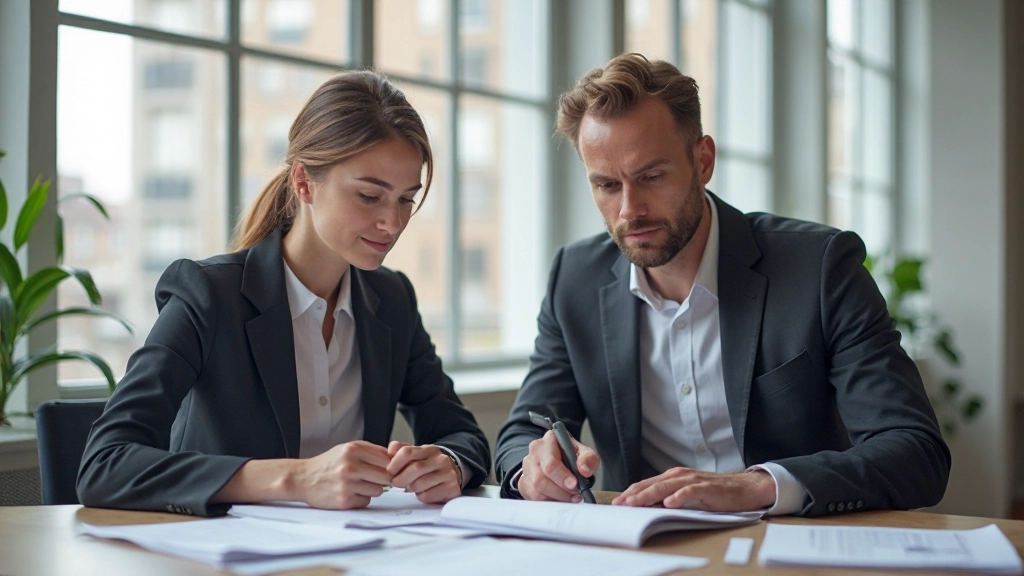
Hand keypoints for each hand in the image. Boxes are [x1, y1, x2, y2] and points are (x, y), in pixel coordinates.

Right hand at [297, 440, 391, 508]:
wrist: (303, 478)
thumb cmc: (328, 463)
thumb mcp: (347, 448)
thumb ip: (371, 451)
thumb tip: (395, 458)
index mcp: (353, 450)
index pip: (387, 460)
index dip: (391, 466)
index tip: (389, 469)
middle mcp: (350, 466)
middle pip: (386, 476)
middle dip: (384, 479)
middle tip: (375, 478)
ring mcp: (347, 485)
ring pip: (378, 490)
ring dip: (372, 489)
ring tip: (359, 484)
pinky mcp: (344, 500)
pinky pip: (366, 501)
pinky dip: (362, 498)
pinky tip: (351, 492)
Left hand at [386, 441, 461, 503]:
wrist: (453, 474)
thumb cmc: (429, 466)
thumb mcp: (417, 455)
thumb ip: (402, 450)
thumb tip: (390, 450)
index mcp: (429, 450)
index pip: (408, 452)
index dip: (394, 463)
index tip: (390, 471)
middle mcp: (441, 460)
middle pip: (415, 468)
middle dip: (401, 478)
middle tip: (396, 483)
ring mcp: (448, 474)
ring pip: (420, 484)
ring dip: (411, 488)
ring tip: (413, 486)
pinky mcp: (451, 489)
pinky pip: (427, 496)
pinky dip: (421, 497)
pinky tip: (424, 492)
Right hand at [518, 431, 598, 502]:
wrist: (559, 459)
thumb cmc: (571, 455)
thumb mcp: (584, 453)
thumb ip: (588, 459)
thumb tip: (584, 470)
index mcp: (549, 441)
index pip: (551, 463)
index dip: (562, 477)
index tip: (575, 485)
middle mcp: (534, 452)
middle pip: (541, 479)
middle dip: (560, 491)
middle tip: (575, 495)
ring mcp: (526, 468)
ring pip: (536, 491)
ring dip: (556, 498)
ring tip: (570, 498)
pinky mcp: (523, 482)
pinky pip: (533, 498)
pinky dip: (548, 501)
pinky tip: (559, 499)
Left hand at [611, 467, 775, 510]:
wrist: (743, 489)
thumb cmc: (714, 493)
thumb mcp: (687, 494)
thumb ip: (670, 497)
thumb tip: (649, 508)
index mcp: (673, 477)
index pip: (647, 484)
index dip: (630, 493)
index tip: (616, 503)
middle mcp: (680, 475)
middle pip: (652, 485)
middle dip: (633, 495)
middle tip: (619, 504)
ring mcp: (693, 480)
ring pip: (666, 487)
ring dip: (649, 495)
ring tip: (635, 504)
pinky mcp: (707, 488)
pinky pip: (690, 491)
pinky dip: (679, 497)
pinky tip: (669, 503)